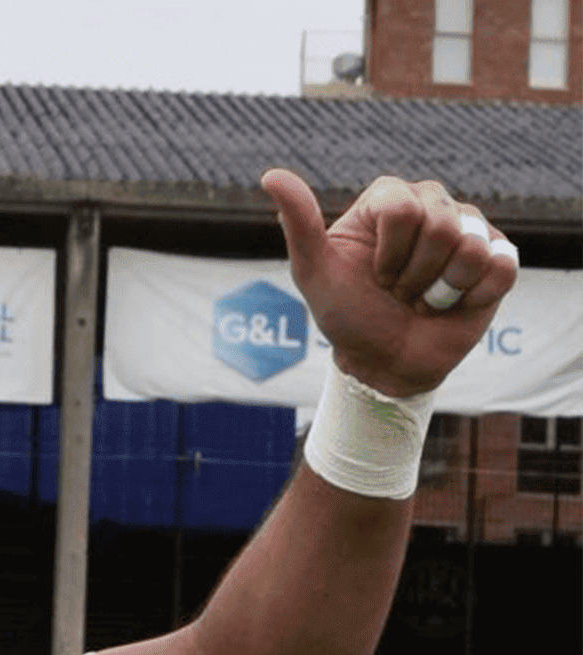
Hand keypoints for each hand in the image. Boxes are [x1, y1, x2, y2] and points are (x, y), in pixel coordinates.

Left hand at [261, 169, 517, 397]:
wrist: (384, 361)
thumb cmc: (346, 314)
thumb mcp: (314, 272)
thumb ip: (299, 222)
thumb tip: (270, 175)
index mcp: (388, 198)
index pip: (401, 208)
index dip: (389, 254)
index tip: (375, 275)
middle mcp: (431, 204)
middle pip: (440, 226)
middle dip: (413, 275)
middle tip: (399, 291)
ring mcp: (469, 229)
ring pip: (472, 247)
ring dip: (441, 290)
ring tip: (424, 298)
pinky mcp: (499, 257)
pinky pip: (502, 267)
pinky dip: (473, 296)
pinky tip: (456, 303)